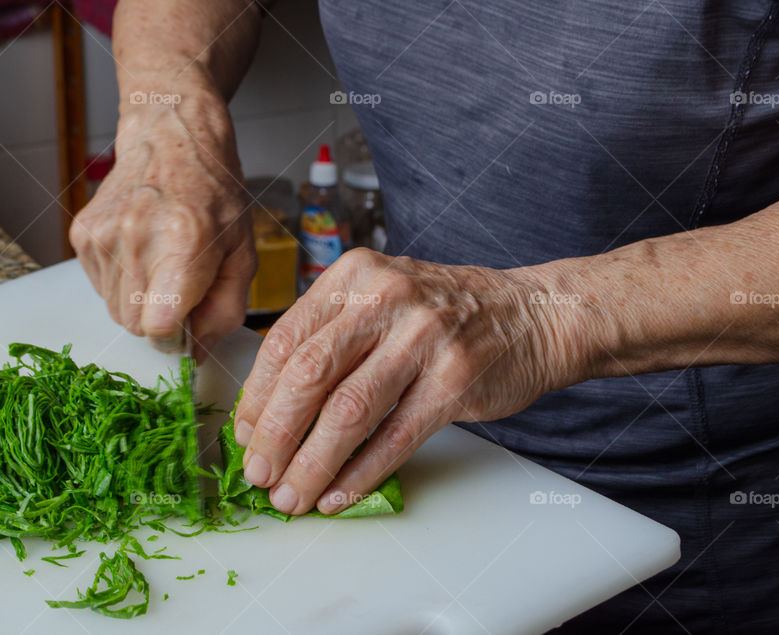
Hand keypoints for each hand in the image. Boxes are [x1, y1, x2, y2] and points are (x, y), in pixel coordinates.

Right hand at [69, 78, 255, 359]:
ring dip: (141, 300)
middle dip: (161, 318)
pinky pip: (100, 287)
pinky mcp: (82, 235)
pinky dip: (122, 281)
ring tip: (162, 261)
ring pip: (115, 310)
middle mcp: (135, 239)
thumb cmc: (215, 195)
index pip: (159, 327)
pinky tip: (142, 249)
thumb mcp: (242, 252)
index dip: (177, 334)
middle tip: (182, 284)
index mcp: (183, 244)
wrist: (171, 138)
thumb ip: (226, 309)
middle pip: (135, 325)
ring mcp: (102, 236)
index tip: (191, 318)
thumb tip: (198, 353)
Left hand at [233, 248, 586, 514]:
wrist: (534, 314)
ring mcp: (423, 338)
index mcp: (354, 275)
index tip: (244, 435)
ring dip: (312, 464)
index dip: (257, 396)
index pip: (285, 339)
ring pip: (348, 412)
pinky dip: (360, 474)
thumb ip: (331, 333)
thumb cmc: (445, 312)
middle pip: (309, 375)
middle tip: (258, 474)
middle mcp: (385, 298)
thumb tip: (271, 407)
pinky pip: (394, 438)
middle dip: (275, 435)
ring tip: (292, 496)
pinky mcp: (454, 381)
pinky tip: (338, 494)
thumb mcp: (381, 295)